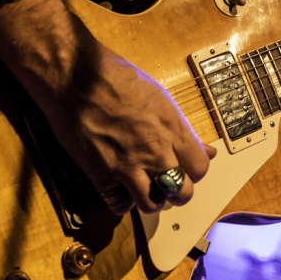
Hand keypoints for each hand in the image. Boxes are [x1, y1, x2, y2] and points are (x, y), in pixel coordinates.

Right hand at [0, 0, 214, 214]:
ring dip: (150, 200)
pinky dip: (121, 202)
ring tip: (144, 189)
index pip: (200, 168)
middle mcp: (154, 149)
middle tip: (166, 184)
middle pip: (182, 192)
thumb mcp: (158, 96)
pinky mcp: (99, 172)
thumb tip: (205, 149)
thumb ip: (181, 127)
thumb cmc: (114, 76)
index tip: (184, 168)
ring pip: (151, 204)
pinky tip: (119, 190)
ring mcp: (126, 164)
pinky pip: (118, 204)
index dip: (194, 172)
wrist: (74, 75)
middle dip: (177, 192)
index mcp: (171, 127)